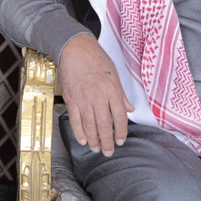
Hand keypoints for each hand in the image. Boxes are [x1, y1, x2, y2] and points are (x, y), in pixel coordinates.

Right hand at [59, 34, 133, 155]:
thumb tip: (130, 109)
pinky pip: (75, 119)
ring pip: (89, 125)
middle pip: (104, 125)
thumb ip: (121, 95)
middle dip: (107, 141)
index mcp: (112, 89)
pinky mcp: (70, 98)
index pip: (120, 117)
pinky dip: (78, 132)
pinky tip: (83, 140)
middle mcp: (99, 96)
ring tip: (96, 149)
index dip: (121, 132)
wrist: (75, 48)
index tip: (120, 141)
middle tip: (108, 152)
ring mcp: (83, 98)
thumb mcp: (114, 74)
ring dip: (94, 140)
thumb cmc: (97, 59)